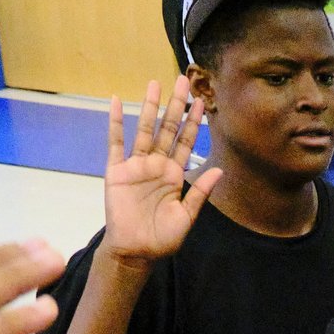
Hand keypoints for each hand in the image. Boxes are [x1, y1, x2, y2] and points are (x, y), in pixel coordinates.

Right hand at [100, 79, 222, 265]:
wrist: (135, 252)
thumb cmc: (162, 239)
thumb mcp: (187, 217)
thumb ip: (200, 193)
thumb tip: (219, 170)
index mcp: (174, 175)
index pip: (186, 142)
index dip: (194, 122)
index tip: (202, 101)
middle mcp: (156, 165)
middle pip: (167, 129)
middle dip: (175, 105)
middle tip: (182, 80)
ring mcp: (136, 166)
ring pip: (143, 129)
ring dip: (148, 107)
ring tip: (154, 83)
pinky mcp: (117, 172)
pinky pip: (115, 143)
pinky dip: (114, 122)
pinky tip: (114, 101)